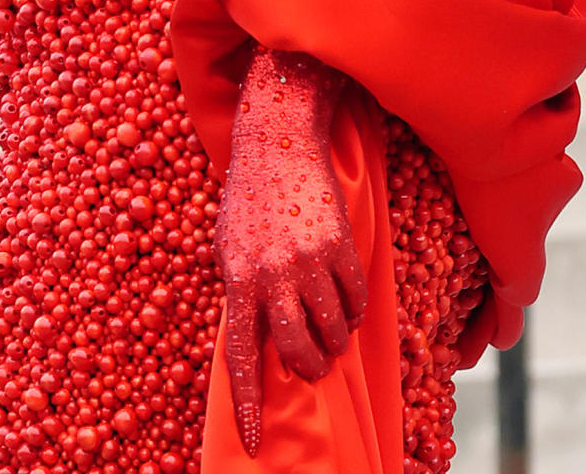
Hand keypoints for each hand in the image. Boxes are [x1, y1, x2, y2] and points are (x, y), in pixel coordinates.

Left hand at [214, 49, 367, 456]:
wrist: (279, 141)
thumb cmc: (250, 199)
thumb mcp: (229, 247)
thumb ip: (243, 294)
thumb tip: (256, 343)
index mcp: (238, 279)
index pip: (242, 357)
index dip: (250, 403)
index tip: (255, 442)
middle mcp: (272, 274)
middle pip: (297, 351)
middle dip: (309, 368)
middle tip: (313, 364)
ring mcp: (308, 260)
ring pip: (333, 330)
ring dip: (335, 339)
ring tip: (330, 327)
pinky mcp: (339, 245)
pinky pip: (356, 299)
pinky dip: (354, 310)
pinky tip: (345, 299)